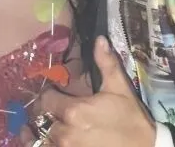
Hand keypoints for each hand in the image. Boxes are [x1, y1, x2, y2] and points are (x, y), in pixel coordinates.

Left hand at [19, 36, 155, 146]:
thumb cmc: (131, 119)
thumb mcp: (119, 88)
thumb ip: (106, 63)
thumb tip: (100, 39)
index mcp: (75, 111)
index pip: (46, 100)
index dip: (48, 96)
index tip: (53, 94)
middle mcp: (66, 133)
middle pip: (43, 121)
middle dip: (46, 115)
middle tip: (51, 111)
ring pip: (44, 140)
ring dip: (43, 134)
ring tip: (44, 129)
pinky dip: (48, 146)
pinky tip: (53, 140)